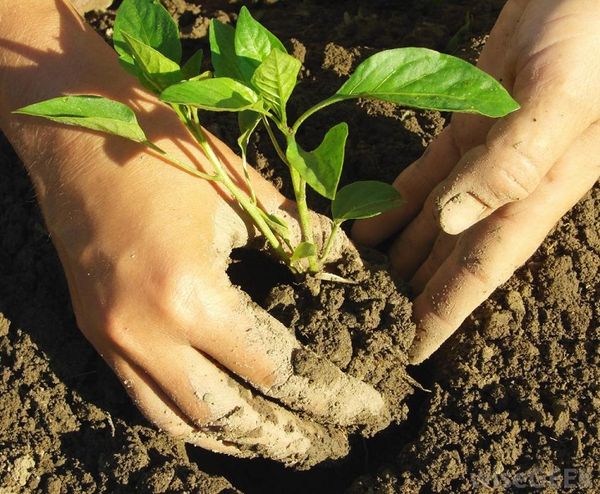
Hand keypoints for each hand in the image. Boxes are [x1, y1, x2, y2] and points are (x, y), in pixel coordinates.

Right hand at [47, 125, 383, 465]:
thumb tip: (350, 269)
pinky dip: (190, 418)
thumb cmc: (165, 150)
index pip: (274, 368)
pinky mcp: (95, 333)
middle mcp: (144, 333)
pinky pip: (144, 400)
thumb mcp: (245, 190)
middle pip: (229, 415)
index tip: (364, 406)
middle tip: (328, 441)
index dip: (326, 393)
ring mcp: (112, 339)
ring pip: (182, 421)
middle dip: (286, 435)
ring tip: (280, 439)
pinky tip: (220, 415)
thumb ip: (304, 238)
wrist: (74, 128)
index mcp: (190, 295)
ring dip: (237, 436)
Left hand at [353, 0, 599, 363]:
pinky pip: (424, 176)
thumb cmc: (593, 34)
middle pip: (451, 256)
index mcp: (536, 191)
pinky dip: (393, 203)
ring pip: (433, 221)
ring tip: (358, 282)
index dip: (445, 314)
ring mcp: (484, 157)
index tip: (410, 350)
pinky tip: (367, 226)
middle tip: (369, 321)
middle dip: (414, 292)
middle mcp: (508, 186)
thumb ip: (514, 162)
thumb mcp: (562, 96)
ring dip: (398, 253)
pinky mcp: (466, 127)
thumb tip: (454, 221)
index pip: (481, 270)